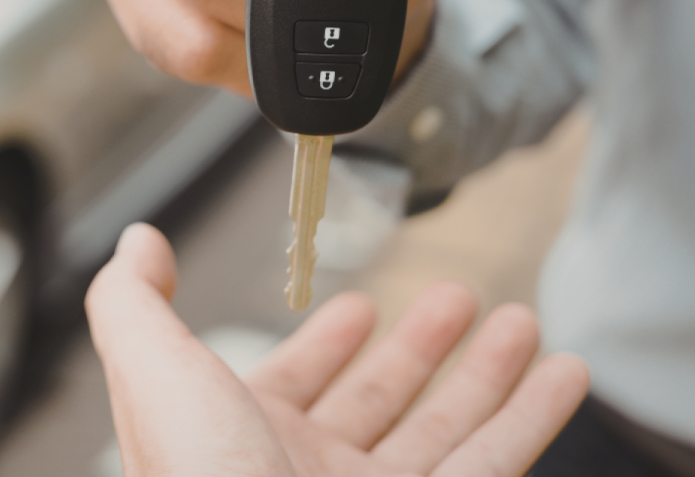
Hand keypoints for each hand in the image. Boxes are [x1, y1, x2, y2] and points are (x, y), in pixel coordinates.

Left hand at [86, 224, 588, 476]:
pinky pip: (495, 464)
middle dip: (417, 348)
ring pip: (446, 430)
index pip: (291, 381)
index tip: (360, 308)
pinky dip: (533, 416)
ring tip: (520, 321)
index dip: (323, 344)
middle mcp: (305, 474)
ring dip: (487, 373)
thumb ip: (133, 303)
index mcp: (239, 435)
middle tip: (455, 298)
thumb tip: (138, 241)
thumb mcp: (154, 373)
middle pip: (376, 400)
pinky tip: (561, 373)